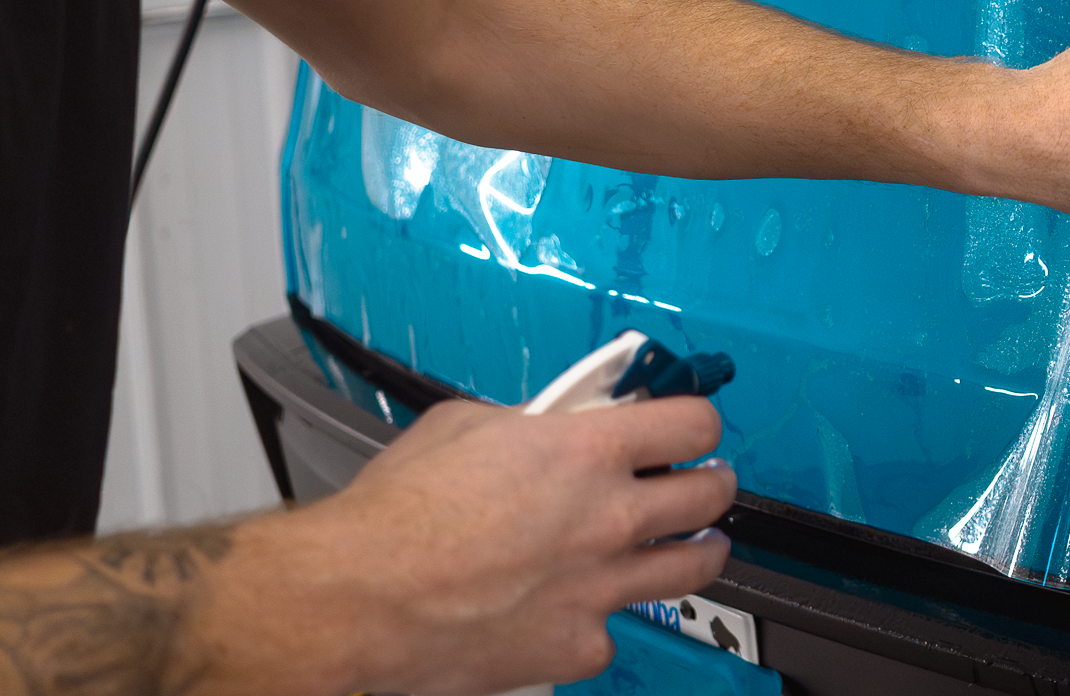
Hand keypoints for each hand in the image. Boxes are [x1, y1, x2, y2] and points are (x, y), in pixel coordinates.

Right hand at [195, 397, 735, 695]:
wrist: (358, 598)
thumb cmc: (396, 514)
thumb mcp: (467, 425)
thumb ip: (531, 423)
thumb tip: (553, 425)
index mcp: (588, 451)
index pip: (693, 424)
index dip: (697, 422)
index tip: (693, 428)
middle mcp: (610, 518)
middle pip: (710, 496)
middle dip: (712, 485)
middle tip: (704, 484)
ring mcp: (600, 588)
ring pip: (693, 570)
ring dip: (697, 551)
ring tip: (692, 546)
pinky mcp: (577, 647)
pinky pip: (612, 632)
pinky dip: (599, 619)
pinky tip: (579, 608)